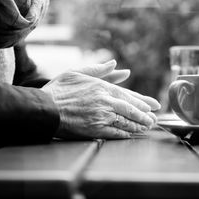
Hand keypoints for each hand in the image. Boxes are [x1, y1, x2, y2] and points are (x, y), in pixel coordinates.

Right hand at [41, 63, 160, 139]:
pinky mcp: (95, 130)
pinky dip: (126, 133)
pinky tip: (132, 134)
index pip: (128, 95)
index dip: (142, 101)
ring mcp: (101, 117)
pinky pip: (115, 132)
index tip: (153, 106)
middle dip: (145, 115)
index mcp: (102, 87)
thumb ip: (99, 69)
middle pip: (131, 109)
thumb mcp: (78, 73)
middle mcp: (105, 101)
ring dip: (139, 125)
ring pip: (126, 121)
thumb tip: (116, 64)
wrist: (44, 109)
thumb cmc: (59, 90)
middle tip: (154, 119)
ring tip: (148, 127)